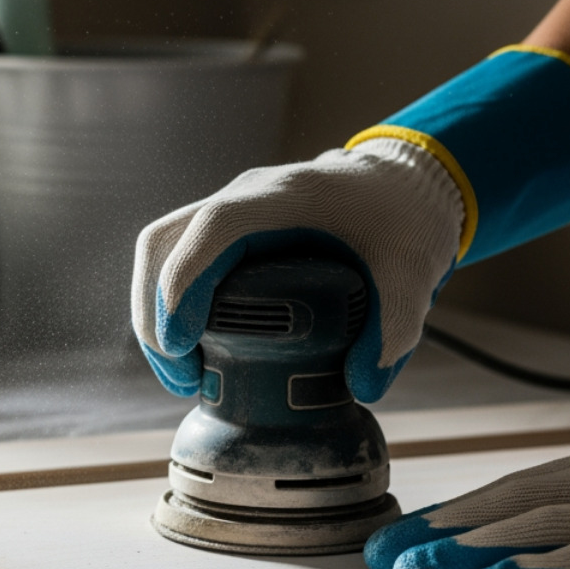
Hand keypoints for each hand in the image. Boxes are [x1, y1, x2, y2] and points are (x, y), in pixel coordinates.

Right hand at [131, 138, 463, 401]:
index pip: (211, 229)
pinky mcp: (224, 233)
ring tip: (181, 374)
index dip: (184, 282)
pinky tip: (191, 350)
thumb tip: (362, 384)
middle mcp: (243, 198)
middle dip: (155, 313)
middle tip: (181, 375)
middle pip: (163, 243)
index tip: (182, 341)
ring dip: (154, 313)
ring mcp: (228, 213)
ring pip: (159, 252)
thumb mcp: (415, 271)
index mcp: (285, 195)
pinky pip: (176, 261)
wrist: (402, 183)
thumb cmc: (404, 216)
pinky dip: (170, 306)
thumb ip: (396, 328)